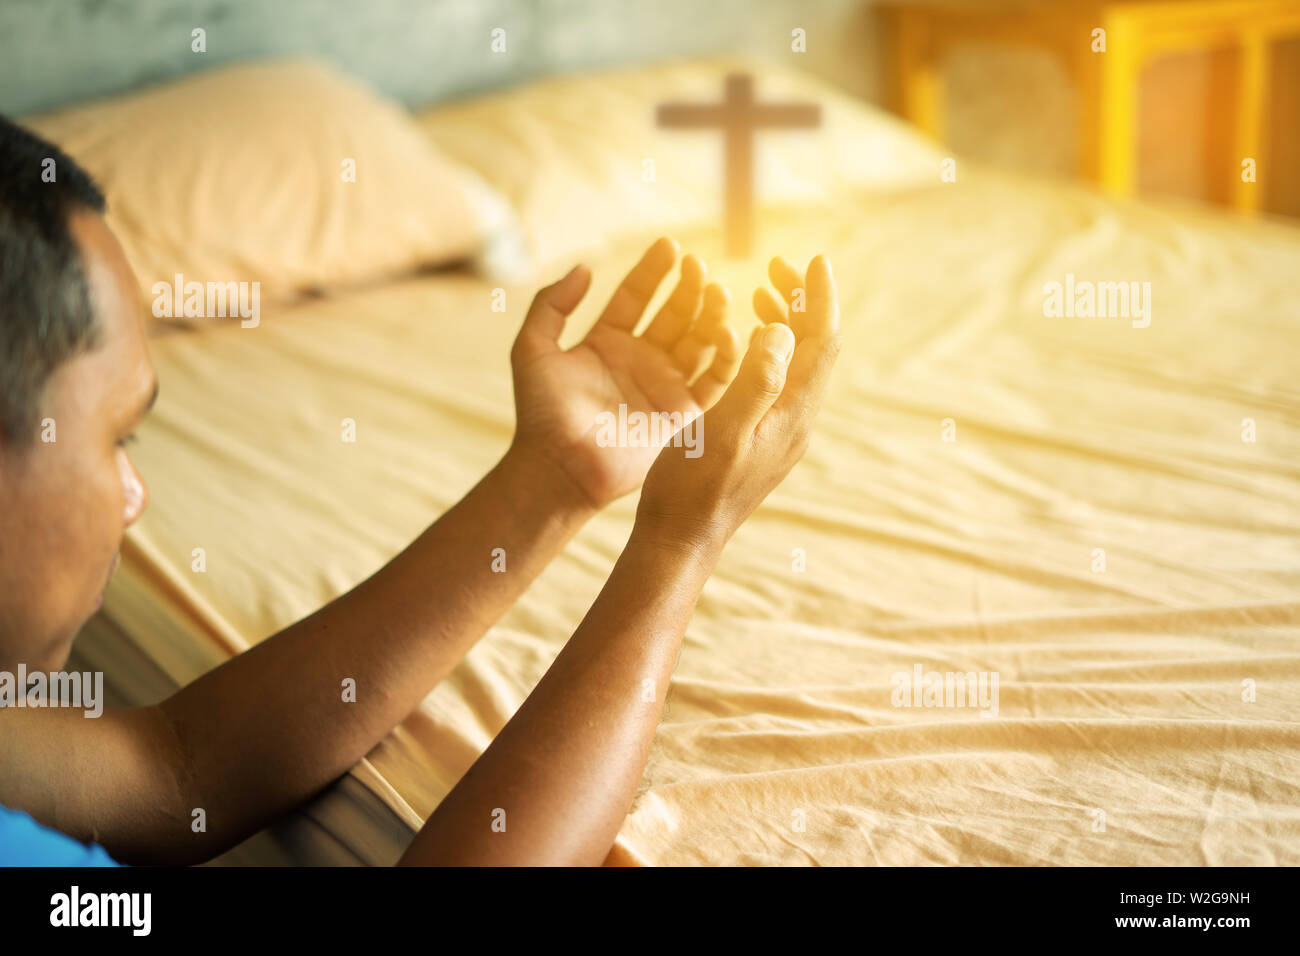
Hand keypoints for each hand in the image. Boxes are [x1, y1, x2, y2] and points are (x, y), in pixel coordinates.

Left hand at [509, 237, 743, 508]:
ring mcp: (665, 385)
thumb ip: (551, 305)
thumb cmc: (540, 413)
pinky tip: (728, 331)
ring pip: (698, 340)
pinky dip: (727, 356)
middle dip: (688, 288)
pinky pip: (714, 380)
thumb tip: (584, 268)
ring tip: (718, 291)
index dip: (653, 271)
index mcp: (607, 342)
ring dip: (711, 314)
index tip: (670, 245)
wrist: (559, 467)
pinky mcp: (684, 414)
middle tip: (699, 266)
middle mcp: (641, 360)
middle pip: (674, 313)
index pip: (636, 296)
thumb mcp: (532, 350)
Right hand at [636, 254, 840, 552]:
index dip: (820, 297)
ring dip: (788, 323)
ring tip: (763, 292)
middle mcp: (795, 420)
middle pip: (815, 348)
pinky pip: (780, 380)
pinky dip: (771, 349)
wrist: (682, 539)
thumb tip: (783, 330)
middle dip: (803, 302)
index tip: (813, 259)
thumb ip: (755, 380)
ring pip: (798, 364)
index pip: (821, 342)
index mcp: (790, 413)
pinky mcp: (764, 439)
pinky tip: (749, 343)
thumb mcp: (722, 430)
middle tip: (776, 267)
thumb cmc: (692, 487)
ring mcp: (781, 431)